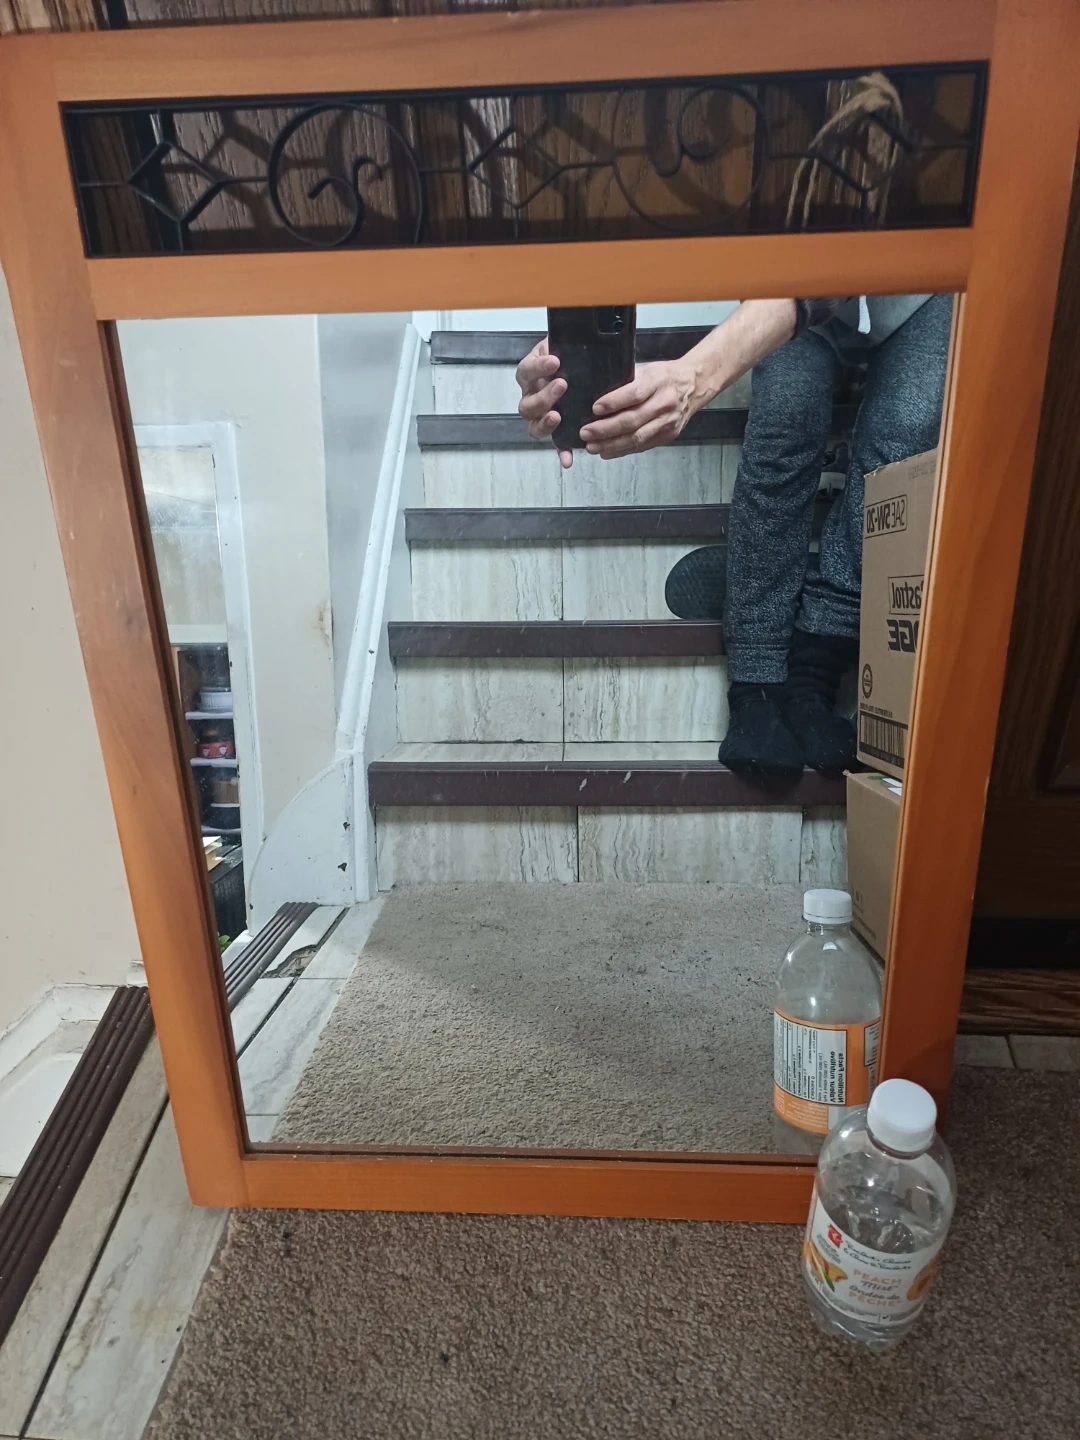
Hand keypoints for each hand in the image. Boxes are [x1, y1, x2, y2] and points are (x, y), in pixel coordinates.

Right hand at [516, 338, 572, 469]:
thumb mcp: (563, 343)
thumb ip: (564, 340)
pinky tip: (567, 459)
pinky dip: (561, 451)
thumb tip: (573, 329)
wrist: (582, 363)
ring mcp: (541, 414)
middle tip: (562, 385)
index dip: (537, 367)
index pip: (526, 371)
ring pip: (533, 424)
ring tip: (558, 416)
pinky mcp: (556, 428)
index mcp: (531, 374)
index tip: (554, 361)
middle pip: (526, 404)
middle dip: (543, 396)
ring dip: (544, 422)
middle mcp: (531, 395)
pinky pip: (555, 443)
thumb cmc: (570, 354)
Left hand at [579, 359, 698, 459]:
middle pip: (633, 420)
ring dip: (611, 444)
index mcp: (658, 381)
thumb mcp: (648, 370)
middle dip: (606, 429)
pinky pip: (643, 446)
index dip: (613, 402)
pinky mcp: (668, 435)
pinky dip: (622, 450)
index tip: (594, 408)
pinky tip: (606, 452)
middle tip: (585, 433)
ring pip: (637, 437)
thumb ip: (627, 382)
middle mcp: (664, 403)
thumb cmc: (665, 376)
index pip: (634, 394)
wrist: (695, 385)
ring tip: (592, 447)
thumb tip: (596, 394)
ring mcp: (668, 422)